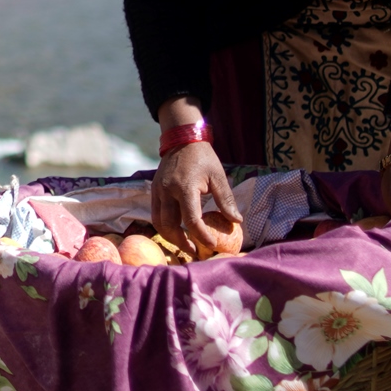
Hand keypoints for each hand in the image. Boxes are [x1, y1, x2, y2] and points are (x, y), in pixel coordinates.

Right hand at [151, 100, 240, 252]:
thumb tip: (236, 221)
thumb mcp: (219, 176)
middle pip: (169, 226)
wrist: (182, 139)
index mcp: (185, 187)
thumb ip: (226, 200)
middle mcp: (167, 191)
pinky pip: (156, 214)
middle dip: (181, 242)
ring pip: (158, 222)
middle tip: (195, 251)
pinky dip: (165, 226)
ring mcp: (158, 191)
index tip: (211, 245)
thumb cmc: (203, 157)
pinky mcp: (154, 191)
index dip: (201, 235)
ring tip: (185, 244)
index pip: (191, 219)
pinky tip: (177, 230)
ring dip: (170, 236)